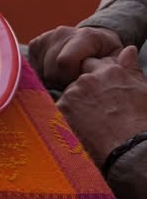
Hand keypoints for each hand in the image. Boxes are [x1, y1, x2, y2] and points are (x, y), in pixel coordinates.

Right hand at [28, 25, 122, 90]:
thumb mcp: (117, 61)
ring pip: (40, 72)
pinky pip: (32, 68)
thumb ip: (117, 65)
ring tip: (66, 76)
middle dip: (61, 82)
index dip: (69, 78)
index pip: (63, 61)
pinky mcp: (35, 44)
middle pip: (51, 71)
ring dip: (52, 80)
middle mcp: (63, 33)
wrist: (93, 43)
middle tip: (74, 80)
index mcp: (86, 36)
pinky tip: (55, 72)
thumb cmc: (105, 57)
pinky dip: (42, 75)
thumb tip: (114, 63)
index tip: (80, 81)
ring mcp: (47, 37)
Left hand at [57, 46, 146, 165]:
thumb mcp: (142, 91)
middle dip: (84, 91)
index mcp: (110, 71)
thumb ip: (131, 68)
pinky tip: (81, 127)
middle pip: (78, 80)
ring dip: (75, 104)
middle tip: (97, 111)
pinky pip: (59, 108)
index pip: (91, 63)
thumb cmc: (139, 122)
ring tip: (91, 122)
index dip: (94, 77)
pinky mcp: (62, 108)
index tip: (99, 92)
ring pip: (69, 94)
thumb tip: (129, 49)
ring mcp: (73, 92)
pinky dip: (66, 116)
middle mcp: (89, 78)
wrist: (129, 149)